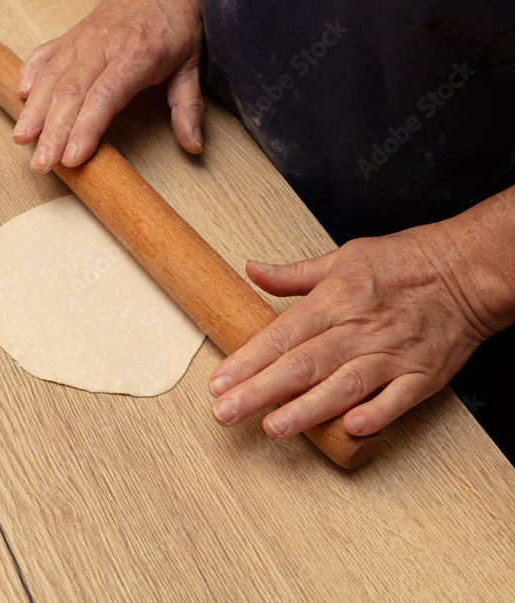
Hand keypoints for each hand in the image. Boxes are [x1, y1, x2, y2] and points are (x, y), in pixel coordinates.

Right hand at [13, 0, 203, 172]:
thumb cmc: (174, 20)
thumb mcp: (192, 63)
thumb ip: (188, 107)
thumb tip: (192, 145)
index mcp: (136, 56)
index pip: (103, 98)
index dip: (85, 129)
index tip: (72, 157)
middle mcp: (103, 47)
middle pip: (70, 94)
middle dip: (52, 133)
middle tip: (42, 163)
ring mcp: (82, 41)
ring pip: (51, 77)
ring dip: (34, 111)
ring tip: (22, 139)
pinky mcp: (69, 37)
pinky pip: (43, 55)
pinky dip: (29, 74)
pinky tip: (20, 97)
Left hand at [207, 224, 500, 439]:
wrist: (470, 270)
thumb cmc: (406, 263)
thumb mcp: (343, 258)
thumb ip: (294, 274)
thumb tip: (253, 270)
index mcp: (337, 299)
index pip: (282, 335)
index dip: (248, 360)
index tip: (219, 382)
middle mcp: (360, 329)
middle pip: (303, 365)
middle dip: (260, 391)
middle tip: (226, 412)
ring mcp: (392, 354)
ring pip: (343, 386)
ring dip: (307, 409)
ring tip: (272, 428)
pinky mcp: (423, 375)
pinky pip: (397, 400)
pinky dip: (375, 414)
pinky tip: (348, 429)